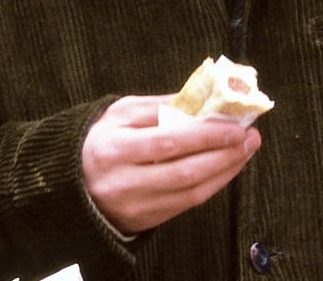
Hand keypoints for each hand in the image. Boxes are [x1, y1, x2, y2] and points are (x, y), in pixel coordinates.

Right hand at [81, 95, 259, 234]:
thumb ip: (157, 106)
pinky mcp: (146, 221)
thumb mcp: (119, 114)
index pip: (168, 143)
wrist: (72, 184)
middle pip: (184, 172)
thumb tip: (200, 100)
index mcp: (114, 149)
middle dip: (224, 155)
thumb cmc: (100, 141)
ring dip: (224, 172)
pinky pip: (186, 205)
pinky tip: (225, 170)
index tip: (234, 126)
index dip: (205, 136)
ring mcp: (136, 206)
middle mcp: (125, 182)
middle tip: (250, 138)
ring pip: (190, 193)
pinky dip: (211, 186)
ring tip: (244, 152)